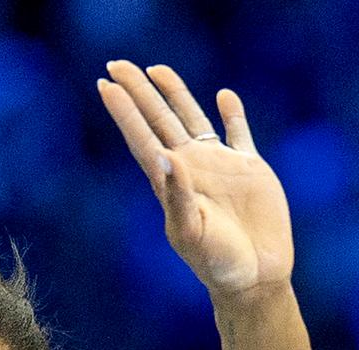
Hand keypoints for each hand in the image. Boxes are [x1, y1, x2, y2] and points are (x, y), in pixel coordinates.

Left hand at [96, 62, 293, 300]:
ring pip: (192, 119)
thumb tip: (164, 156)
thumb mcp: (191, 230)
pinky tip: (223, 95)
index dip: (123, 111)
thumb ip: (177, 194)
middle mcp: (190, 168)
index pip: (141, 137)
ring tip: (157, 69)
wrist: (253, 277)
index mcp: (170, 183)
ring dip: (175, 94)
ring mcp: (219, 166)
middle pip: (159, 120)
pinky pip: (238, 133)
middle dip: (139, 92)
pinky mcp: (249, 169)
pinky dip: (232, 114)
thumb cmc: (217, 262)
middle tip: (116, 63)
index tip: (105, 85)